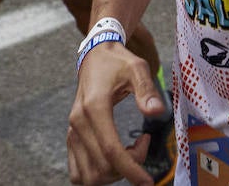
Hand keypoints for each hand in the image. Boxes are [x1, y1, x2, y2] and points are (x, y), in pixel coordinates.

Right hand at [66, 44, 166, 185]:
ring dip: (112, 174)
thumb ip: (147, 89)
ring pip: (87, 175)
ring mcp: (72, 132)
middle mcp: (78, 123)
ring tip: (129, 153)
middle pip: (101, 167)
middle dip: (126, 168)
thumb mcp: (137, 68)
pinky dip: (97, 173)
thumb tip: (157, 112)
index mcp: (94, 108)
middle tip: (143, 146)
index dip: (131, 169)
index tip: (147, 181)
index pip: (111, 151)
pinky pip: (78, 171)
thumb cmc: (118, 62)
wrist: (96, 56)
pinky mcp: (71, 137)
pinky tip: (114, 157)